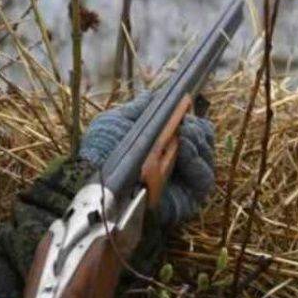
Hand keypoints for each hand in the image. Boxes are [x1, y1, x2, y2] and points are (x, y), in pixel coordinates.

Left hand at [80, 93, 215, 273]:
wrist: (90, 180)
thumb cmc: (99, 152)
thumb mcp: (115, 123)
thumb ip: (137, 110)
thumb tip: (152, 95)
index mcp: (163, 146)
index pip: (192, 132)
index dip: (192, 118)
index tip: (184, 104)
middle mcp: (177, 165)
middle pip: (204, 143)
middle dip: (197, 128)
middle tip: (184, 120)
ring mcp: (185, 185)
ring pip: (207, 158)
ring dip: (198, 140)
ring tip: (184, 131)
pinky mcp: (189, 201)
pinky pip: (203, 179)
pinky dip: (197, 161)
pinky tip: (184, 147)